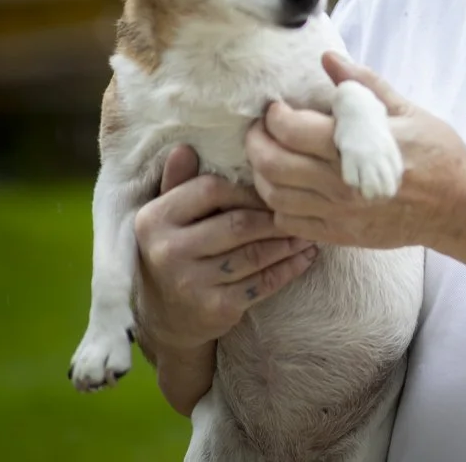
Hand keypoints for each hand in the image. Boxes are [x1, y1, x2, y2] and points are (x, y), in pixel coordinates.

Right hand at [133, 145, 319, 351]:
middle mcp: (169, 251)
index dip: (246, 188)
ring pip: (256, 255)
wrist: (164, 318)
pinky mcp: (216, 308)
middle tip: (303, 208)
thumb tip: (185, 148)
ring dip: (290, 241)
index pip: (210, 189)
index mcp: (155, 219)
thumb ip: (179, 183)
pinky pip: (264, 283)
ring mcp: (192, 283)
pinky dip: (291, 268)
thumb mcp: (167, 217)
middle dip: (276, 216)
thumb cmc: (174, 252)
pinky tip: (306, 255)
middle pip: (239, 224)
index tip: (270, 189)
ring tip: (309, 229)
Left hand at [246, 52, 465, 250]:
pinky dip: (278, 205)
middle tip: (262, 129)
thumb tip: (329, 58)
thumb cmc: (437, 154)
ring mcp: (337, 213)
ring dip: (262, 174)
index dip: (275, 115)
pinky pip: (290, 222)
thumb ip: (364, 85)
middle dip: (257, 141)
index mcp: (354, 149)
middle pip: (272, 164)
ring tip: (271, 156)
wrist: (457, 206)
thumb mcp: (406, 111)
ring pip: (274, 196)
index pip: (291, 130)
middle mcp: (339, 184)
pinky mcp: (340, 234)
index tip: (277, 107)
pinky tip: (288, 189)